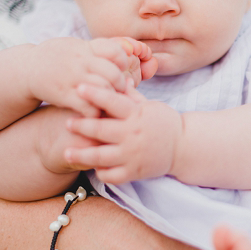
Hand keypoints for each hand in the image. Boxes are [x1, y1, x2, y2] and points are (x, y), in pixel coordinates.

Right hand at [25, 37, 154, 117]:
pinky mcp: (64, 95)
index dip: (121, 62)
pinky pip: (88, 107)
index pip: (115, 51)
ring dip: (110, 100)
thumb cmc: (54, 58)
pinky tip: (94, 114)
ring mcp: (72, 78)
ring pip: (104, 90)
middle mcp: (79, 61)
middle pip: (113, 73)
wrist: (26, 69)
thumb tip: (123, 49)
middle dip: (120, 85)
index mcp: (84, 48)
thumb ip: (96, 49)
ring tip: (109, 105)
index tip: (119, 70)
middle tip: (120, 93)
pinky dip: (95, 113)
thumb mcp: (74, 46)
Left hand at [65, 83, 181, 182]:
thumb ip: (129, 94)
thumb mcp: (148, 104)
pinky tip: (92, 167)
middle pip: (101, 130)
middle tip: (66, 123)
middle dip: (81, 126)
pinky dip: (101, 172)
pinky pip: (112, 176)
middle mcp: (132, 135)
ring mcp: (132, 155)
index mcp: (136, 114)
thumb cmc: (162, 122)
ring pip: (102, 157)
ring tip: (68, 152)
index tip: (79, 88)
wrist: (184, 146)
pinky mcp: (134, 172)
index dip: (95, 94)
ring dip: (82, 154)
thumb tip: (115, 74)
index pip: (113, 102)